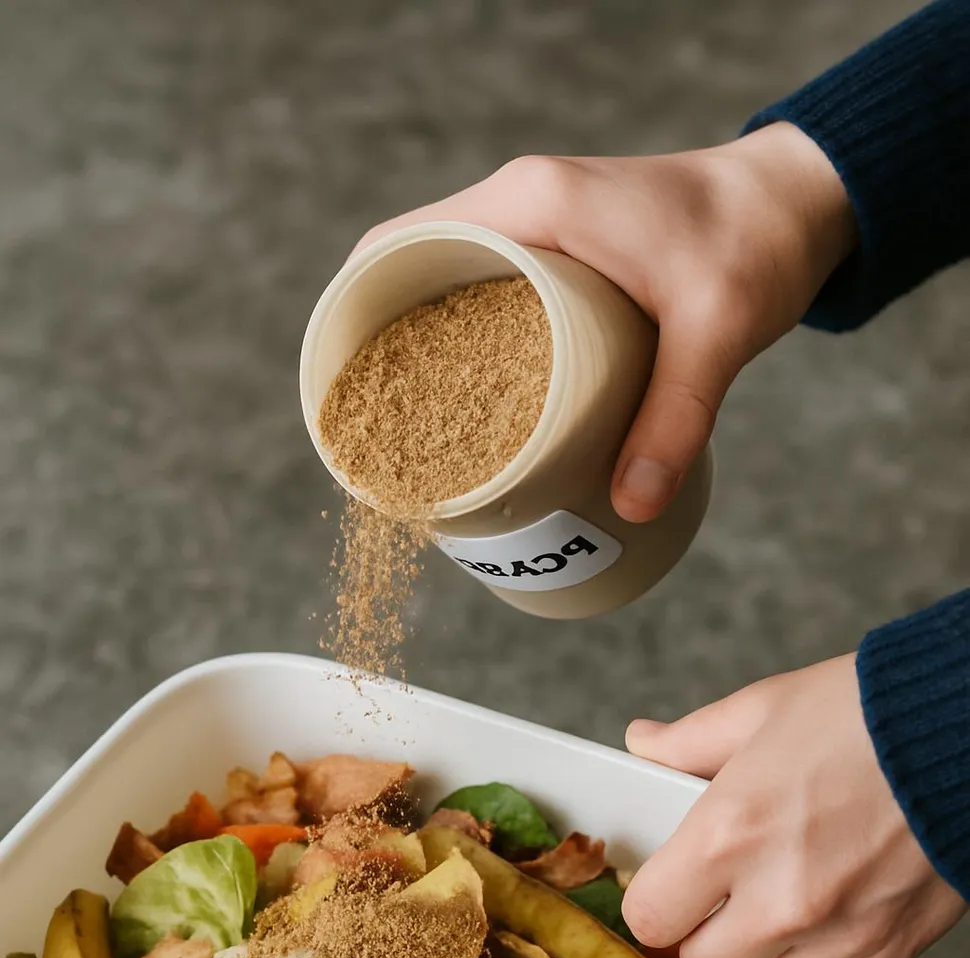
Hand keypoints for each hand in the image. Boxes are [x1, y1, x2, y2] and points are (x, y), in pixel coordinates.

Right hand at [353, 125, 855, 523]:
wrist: (799, 200)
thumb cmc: (758, 244)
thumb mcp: (719, 332)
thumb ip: (676, 418)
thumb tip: (631, 507)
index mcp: (532, 204)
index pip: (400, 245)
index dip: (354, 313)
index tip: (339, 391)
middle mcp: (521, 206)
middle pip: (411, 274)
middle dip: (383, 349)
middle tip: (378, 434)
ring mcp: (538, 229)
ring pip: (446, 288)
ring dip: (422, 351)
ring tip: (413, 434)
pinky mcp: (561, 255)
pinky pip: (487, 296)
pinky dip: (465, 346)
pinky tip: (470, 409)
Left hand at [622, 655, 965, 957]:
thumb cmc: (867, 713)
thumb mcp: (764, 709)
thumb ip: (692, 740)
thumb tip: (645, 742)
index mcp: (730, 834)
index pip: (651, 916)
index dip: (656, 901)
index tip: (671, 885)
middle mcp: (779, 898)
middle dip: (704, 936)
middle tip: (722, 899)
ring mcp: (839, 932)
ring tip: (777, 910)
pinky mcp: (891, 948)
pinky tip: (829, 913)